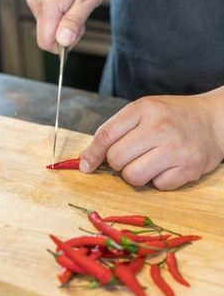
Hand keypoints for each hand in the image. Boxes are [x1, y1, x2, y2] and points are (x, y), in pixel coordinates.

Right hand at [27, 0, 107, 52]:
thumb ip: (74, 22)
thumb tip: (64, 41)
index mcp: (48, 5)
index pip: (45, 43)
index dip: (62, 45)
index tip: (75, 33)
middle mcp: (37, 2)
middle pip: (48, 36)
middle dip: (66, 34)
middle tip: (80, 17)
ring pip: (49, 27)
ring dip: (65, 24)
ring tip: (76, 6)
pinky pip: (48, 17)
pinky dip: (61, 15)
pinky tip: (70, 3)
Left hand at [79, 89, 223, 189]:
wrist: (214, 120)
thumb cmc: (174, 116)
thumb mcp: (145, 111)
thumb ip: (118, 130)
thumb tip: (88, 158)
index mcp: (144, 109)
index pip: (106, 134)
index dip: (91, 153)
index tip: (85, 166)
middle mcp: (159, 128)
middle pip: (116, 159)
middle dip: (118, 163)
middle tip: (133, 156)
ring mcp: (175, 149)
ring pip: (133, 176)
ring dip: (136, 174)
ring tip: (150, 162)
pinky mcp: (188, 169)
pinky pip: (156, 186)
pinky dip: (158, 180)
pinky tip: (168, 167)